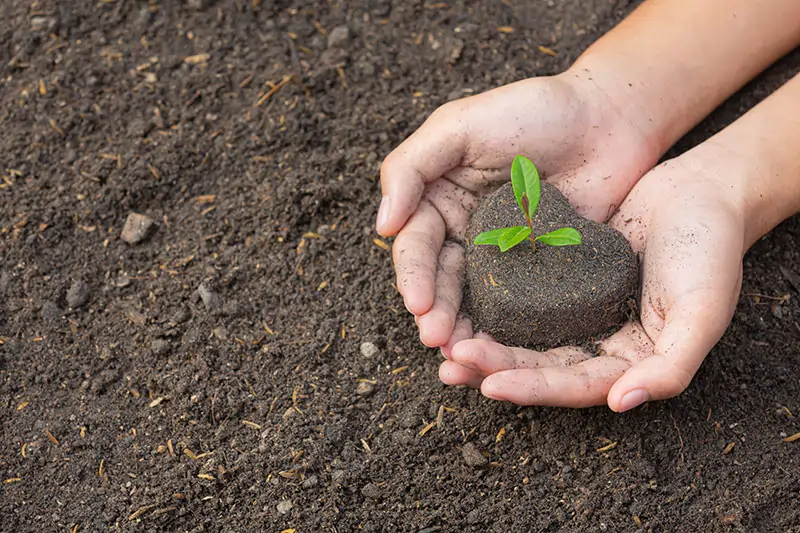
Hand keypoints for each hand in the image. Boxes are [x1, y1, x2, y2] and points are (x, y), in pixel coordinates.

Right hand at [377, 73, 656, 353]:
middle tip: (436, 340)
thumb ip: (411, 167)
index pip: (416, 244)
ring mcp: (503, 256)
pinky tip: (500, 351)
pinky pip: (519, 305)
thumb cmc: (530, 111)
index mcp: (438, 200)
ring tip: (459, 356)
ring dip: (462, 329)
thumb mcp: (459, 126)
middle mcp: (464, 232)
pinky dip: (505, 329)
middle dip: (435, 312)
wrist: (608, 119)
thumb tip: (382, 226)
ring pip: (474, 300)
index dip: (414, 275)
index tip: (418, 303)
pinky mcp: (541, 272)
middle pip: (441, 280)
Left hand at [440, 155, 745, 410]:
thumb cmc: (710, 252)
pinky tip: (459, 297)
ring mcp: (577, 310)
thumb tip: (621, 403)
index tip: (488, 383)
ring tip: (442, 341)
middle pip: (538, 366)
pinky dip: (493, 300)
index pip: (574, 385)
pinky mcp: (561, 277)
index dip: (532, 388)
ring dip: (484, 340)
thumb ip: (671, 365)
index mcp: (628, 361)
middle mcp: (598, 341)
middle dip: (493, 367)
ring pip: (523, 334)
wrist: (700, 192)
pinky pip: (522, 295)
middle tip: (450, 363)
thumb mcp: (703, 311)